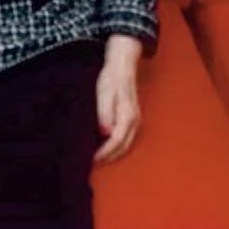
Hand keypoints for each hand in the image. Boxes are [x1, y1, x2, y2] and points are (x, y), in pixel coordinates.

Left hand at [94, 35, 141, 164]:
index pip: (116, 141)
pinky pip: (127, 136)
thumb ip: (105, 113)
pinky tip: (107, 145)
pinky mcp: (132, 116)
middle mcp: (134, 120)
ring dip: (115, 152)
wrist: (122, 65)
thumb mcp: (104, 93)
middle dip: (110, 156)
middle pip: (124, 146)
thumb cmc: (111, 78)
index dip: (105, 152)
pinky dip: (118, 145)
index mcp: (127, 116)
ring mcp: (135, 119)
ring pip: (127, 143)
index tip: (93, 159)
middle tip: (94, 163)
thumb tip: (105, 132)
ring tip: (100, 158)